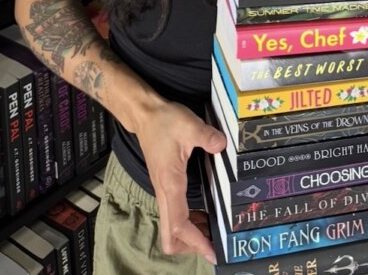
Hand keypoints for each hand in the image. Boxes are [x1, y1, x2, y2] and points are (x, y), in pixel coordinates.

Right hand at [135, 97, 225, 263]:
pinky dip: (188, 221)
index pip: (179, 225)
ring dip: (190, 234)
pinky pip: (174, 213)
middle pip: (171, 235)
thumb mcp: (189, 125)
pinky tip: (204, 213)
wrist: (145, 114)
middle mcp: (164, 192)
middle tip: (214, 244)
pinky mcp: (165, 184)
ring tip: (213, 232)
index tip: (212, 252)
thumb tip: (222, 145)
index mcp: (170, 184)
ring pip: (171, 226)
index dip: (195, 242)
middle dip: (190, 245)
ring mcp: (163, 190)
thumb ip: (207, 137)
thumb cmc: (164, 121)